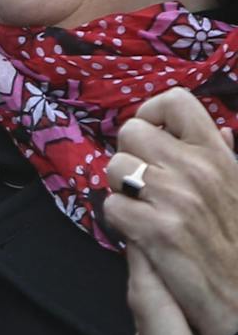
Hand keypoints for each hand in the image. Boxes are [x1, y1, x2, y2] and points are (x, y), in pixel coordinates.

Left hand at [106, 89, 237, 334]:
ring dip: (121, 189)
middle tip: (145, 185)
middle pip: (130, 132)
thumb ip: (223, 157)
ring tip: (145, 209)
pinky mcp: (156, 230)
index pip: (175, 100)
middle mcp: (196, 169)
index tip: (153, 137)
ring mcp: (175, 198)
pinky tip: (142, 234)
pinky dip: (120, 222)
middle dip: (130, 156)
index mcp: (218, 155)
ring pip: (114, 167)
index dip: (152, 113)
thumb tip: (219, 130)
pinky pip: (111, 206)